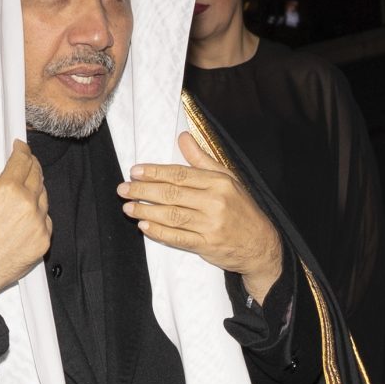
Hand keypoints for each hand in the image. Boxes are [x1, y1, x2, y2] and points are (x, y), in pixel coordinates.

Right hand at [0, 136, 48, 320]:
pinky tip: (25, 214)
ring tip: (22, 188)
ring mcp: (38, 224)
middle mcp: (28, 205)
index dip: (22, 150)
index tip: (20, 147)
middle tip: (23, 162)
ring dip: (36, 188)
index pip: (23, 160)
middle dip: (30, 165)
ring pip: (44, 196)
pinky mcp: (43, 241)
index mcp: (8, 189)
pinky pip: (46, 219)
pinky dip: (38, 213)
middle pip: (37, 175)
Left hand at [120, 131, 285, 287]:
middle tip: (123, 189)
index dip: (154, 172)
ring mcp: (211, 225)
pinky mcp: (207, 245)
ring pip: (171, 216)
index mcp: (219, 183)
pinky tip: (145, 226)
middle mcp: (215, 202)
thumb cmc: (242, 209)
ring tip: (128, 207)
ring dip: (146, 211)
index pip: (180, 174)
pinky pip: (178, 238)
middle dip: (143, 191)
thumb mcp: (228, 179)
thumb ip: (202, 159)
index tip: (135, 172)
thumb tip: (183, 137)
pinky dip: (159, 232)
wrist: (261, 245)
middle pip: (172, 194)